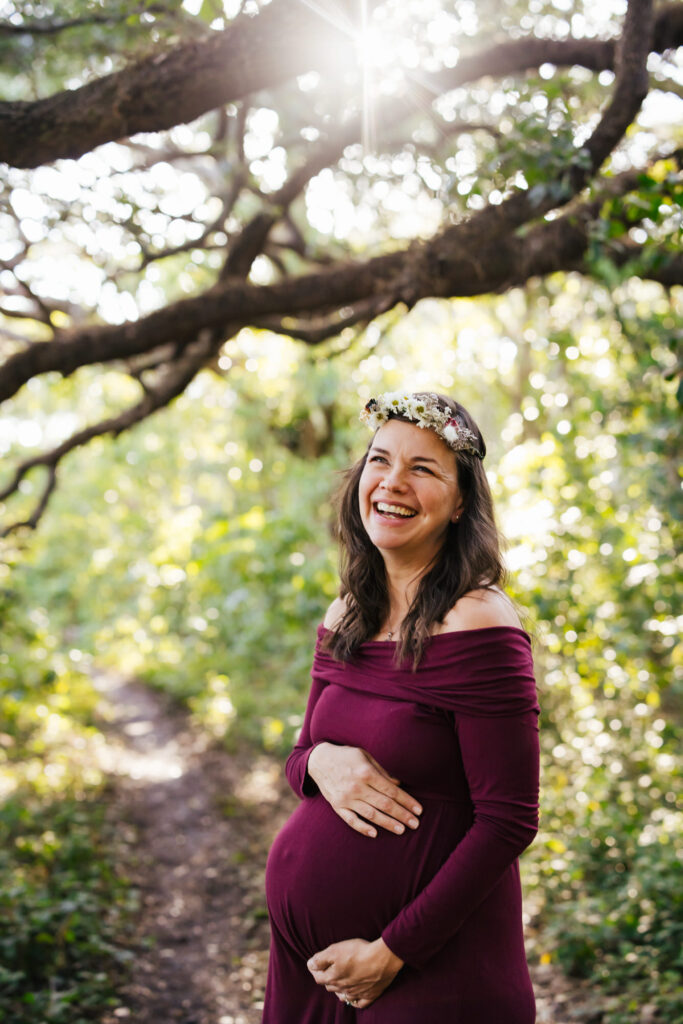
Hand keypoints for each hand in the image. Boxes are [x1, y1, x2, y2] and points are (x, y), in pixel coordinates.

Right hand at [306, 743, 421, 837]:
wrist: (319, 760)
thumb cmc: (346, 756)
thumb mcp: (365, 756)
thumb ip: (382, 771)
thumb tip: (398, 784)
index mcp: (366, 773)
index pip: (391, 791)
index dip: (406, 801)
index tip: (418, 810)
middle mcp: (357, 787)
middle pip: (384, 804)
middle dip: (402, 815)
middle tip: (415, 824)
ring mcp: (346, 798)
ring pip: (371, 814)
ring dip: (388, 823)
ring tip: (401, 829)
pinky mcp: (337, 806)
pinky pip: (351, 820)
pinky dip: (363, 827)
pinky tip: (375, 833)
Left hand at [308, 938, 403, 1007]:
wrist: (382, 958)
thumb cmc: (357, 952)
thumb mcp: (335, 950)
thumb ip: (320, 959)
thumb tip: (310, 965)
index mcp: (333, 978)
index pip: (318, 978)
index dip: (315, 969)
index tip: (314, 963)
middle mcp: (343, 989)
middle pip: (330, 986)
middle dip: (327, 978)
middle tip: (328, 970)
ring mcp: (357, 993)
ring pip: (343, 996)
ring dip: (339, 989)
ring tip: (340, 982)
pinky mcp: (370, 995)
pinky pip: (359, 1003)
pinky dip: (355, 1000)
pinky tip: (354, 996)